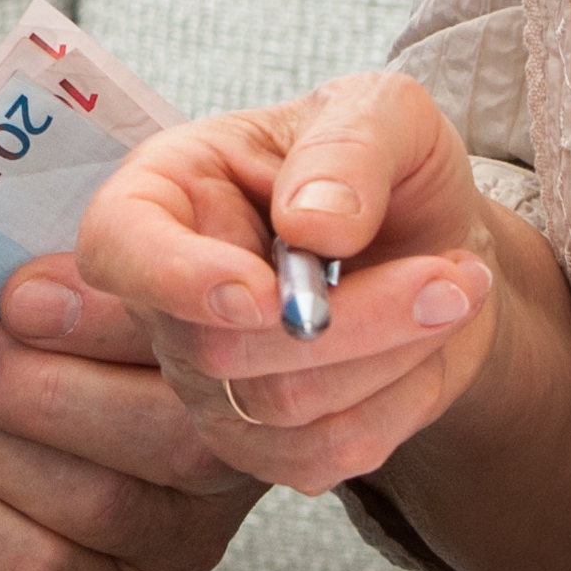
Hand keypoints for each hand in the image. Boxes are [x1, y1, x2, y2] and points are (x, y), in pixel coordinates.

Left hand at [0, 273, 263, 570]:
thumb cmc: (36, 327)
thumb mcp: (65, 267)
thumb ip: (76, 249)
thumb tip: (8, 225)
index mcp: (233, 358)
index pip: (202, 346)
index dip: (112, 321)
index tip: (22, 294)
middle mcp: (227, 461)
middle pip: (162, 437)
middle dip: (37, 390)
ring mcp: (174, 541)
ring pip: (92, 503)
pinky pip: (31, 567)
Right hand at [64, 72, 505, 496]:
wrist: (438, 242)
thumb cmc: (386, 167)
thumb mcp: (385, 114)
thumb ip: (349, 147)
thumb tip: (312, 225)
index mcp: (168, 192)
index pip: (117, 245)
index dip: (171, 277)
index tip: (260, 291)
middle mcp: (170, 297)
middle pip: (216, 347)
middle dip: (352, 319)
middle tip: (447, 274)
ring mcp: (207, 381)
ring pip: (281, 407)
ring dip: (394, 352)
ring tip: (454, 288)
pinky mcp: (262, 442)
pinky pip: (320, 456)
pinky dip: (399, 404)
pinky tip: (425, 348)